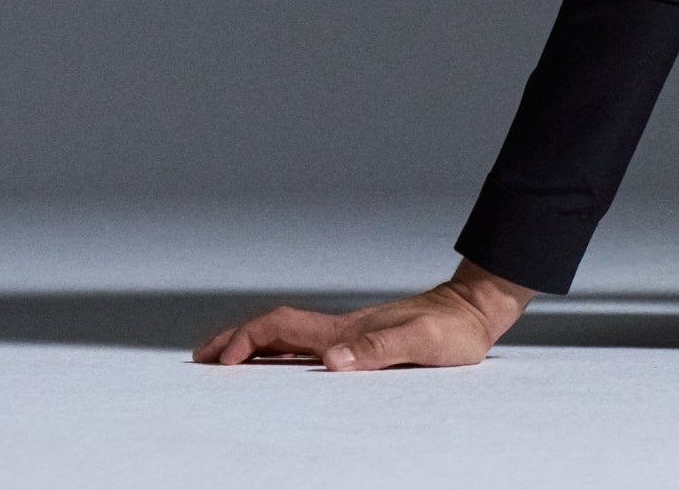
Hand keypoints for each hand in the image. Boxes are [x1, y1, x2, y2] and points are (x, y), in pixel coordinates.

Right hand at [191, 259, 535, 370]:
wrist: (477, 310)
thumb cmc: (455, 330)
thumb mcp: (423, 343)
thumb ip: (380, 350)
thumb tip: (333, 361)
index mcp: (346, 330)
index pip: (281, 328)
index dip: (245, 341)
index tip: (218, 362)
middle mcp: (342, 329)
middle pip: (275, 330)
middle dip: (235, 343)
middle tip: (201, 360)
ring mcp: (351, 334)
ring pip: (290, 338)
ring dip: (255, 349)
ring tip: (227, 364)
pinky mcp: (365, 341)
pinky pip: (311, 347)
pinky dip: (283, 355)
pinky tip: (281, 368)